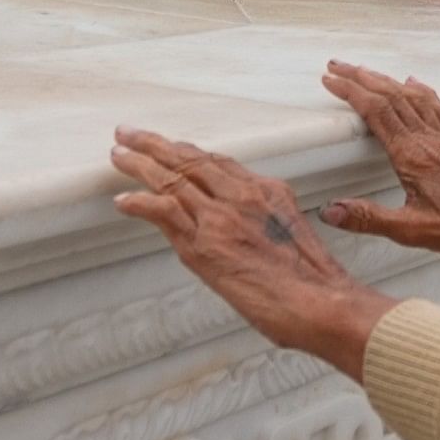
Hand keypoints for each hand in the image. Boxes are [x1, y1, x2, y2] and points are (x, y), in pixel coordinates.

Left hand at [110, 129, 392, 375]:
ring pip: (172, 178)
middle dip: (155, 144)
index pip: (218, 162)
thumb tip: (246, 236)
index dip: (188, 151)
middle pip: (191, 159)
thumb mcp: (294, 238)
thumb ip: (266, 225)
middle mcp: (244, 195)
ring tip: (118, 156)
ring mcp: (222, 217)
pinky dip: (139, 202)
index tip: (170, 145)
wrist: (322, 304)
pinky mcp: (205, 242)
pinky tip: (122, 200)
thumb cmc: (315, 285)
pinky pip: (163, 210)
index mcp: (269, 191)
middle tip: (128, 134)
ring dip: (139, 164)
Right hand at [320, 65, 439, 282]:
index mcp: (412, 156)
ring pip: (412, 97)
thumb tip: (329, 211)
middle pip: (391, 96)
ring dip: (385, 79)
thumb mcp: (409, 230)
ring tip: (363, 70)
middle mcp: (428, 139)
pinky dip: (420, 90)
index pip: (376, 112)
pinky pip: (436, 106)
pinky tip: (413, 82)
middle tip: (335, 65)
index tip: (329, 81)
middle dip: (361, 77)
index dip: (351, 92)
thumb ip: (368, 218)